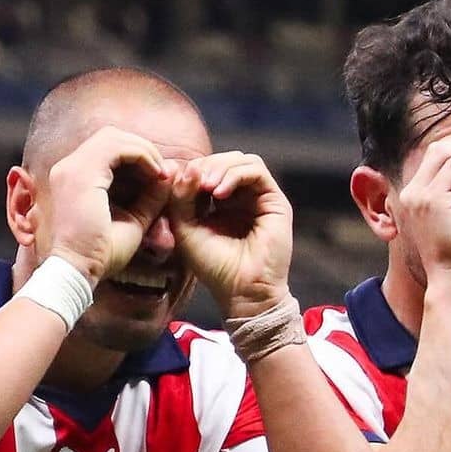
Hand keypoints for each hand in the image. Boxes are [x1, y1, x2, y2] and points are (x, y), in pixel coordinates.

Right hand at [46, 126, 170, 285]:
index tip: (159, 176)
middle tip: (162, 171)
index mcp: (75, 177)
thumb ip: (150, 196)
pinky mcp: (81, 174)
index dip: (137, 155)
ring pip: (114, 136)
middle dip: (141, 148)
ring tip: (160, 172)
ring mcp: (71, 168)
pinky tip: (155, 174)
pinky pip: (116, 148)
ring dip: (143, 150)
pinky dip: (140, 155)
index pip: (108, 148)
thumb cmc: (101, 253)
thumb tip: (171, 173)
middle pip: (111, 136)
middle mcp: (68, 167)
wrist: (78, 272)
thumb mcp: (133, 220)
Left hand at [168, 152, 292, 317]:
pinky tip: (218, 192)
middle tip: (193, 182)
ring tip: (205, 186)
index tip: (175, 182)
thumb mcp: (186, 228)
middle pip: (224, 160)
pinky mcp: (275, 201)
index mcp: (221, 203)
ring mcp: (260, 197)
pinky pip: (256, 171)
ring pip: (241, 160)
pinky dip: (235, 175)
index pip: (207, 170)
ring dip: (219, 167)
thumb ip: (181, 197)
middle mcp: (242, 197)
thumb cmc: (214, 266)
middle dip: (205, 166)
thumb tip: (188, 167)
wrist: (242, 291)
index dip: (191, 171)